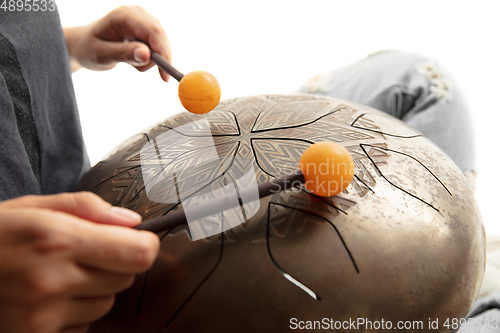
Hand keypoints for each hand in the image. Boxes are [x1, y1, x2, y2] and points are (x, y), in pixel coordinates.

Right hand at [0, 192, 159, 332]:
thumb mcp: (33, 207)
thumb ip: (87, 208)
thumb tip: (132, 221)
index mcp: (56, 240)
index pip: (138, 253)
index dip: (144, 244)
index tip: (137, 239)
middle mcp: (52, 281)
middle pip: (127, 277)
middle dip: (116, 262)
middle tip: (85, 252)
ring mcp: (42, 317)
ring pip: (106, 303)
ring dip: (94, 288)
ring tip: (58, 275)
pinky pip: (84, 325)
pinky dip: (75, 311)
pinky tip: (46, 297)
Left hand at [63, 6, 171, 81]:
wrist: (84, 44)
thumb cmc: (89, 49)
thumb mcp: (102, 55)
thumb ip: (124, 54)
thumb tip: (146, 54)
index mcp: (123, 16)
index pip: (153, 32)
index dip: (163, 53)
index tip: (164, 75)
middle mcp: (135, 13)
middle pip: (160, 36)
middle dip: (158, 58)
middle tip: (142, 70)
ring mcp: (142, 18)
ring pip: (160, 41)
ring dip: (151, 58)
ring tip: (130, 61)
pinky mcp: (145, 26)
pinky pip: (157, 43)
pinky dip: (151, 55)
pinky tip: (135, 56)